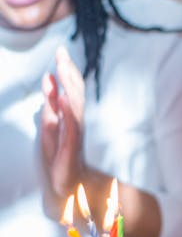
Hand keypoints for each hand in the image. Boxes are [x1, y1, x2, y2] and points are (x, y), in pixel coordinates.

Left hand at [40, 46, 84, 199]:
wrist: (66, 185)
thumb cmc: (59, 156)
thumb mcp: (50, 125)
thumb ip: (50, 102)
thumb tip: (49, 78)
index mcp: (70, 115)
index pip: (71, 88)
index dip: (67, 70)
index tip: (61, 51)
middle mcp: (76, 121)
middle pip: (75, 92)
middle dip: (68, 72)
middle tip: (62, 52)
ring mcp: (75, 133)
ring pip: (75, 105)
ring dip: (70, 86)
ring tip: (63, 68)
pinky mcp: (71, 146)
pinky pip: (71, 125)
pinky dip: (68, 111)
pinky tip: (64, 98)